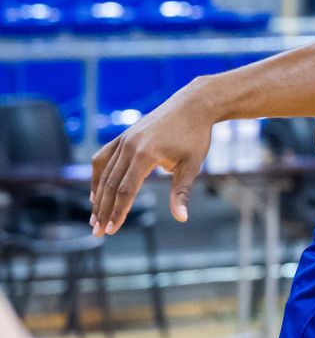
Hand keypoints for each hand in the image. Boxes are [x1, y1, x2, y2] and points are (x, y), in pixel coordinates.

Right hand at [90, 83, 216, 235]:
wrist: (193, 105)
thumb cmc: (196, 136)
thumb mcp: (193, 165)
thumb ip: (182, 192)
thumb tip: (181, 218)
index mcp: (146, 154)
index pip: (126, 190)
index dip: (118, 212)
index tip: (112, 230)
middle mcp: (129, 146)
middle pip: (111, 184)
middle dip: (104, 210)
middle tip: (98, 232)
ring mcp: (124, 139)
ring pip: (104, 173)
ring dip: (97, 196)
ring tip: (95, 218)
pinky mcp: (124, 135)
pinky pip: (104, 157)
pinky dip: (98, 175)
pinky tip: (96, 191)